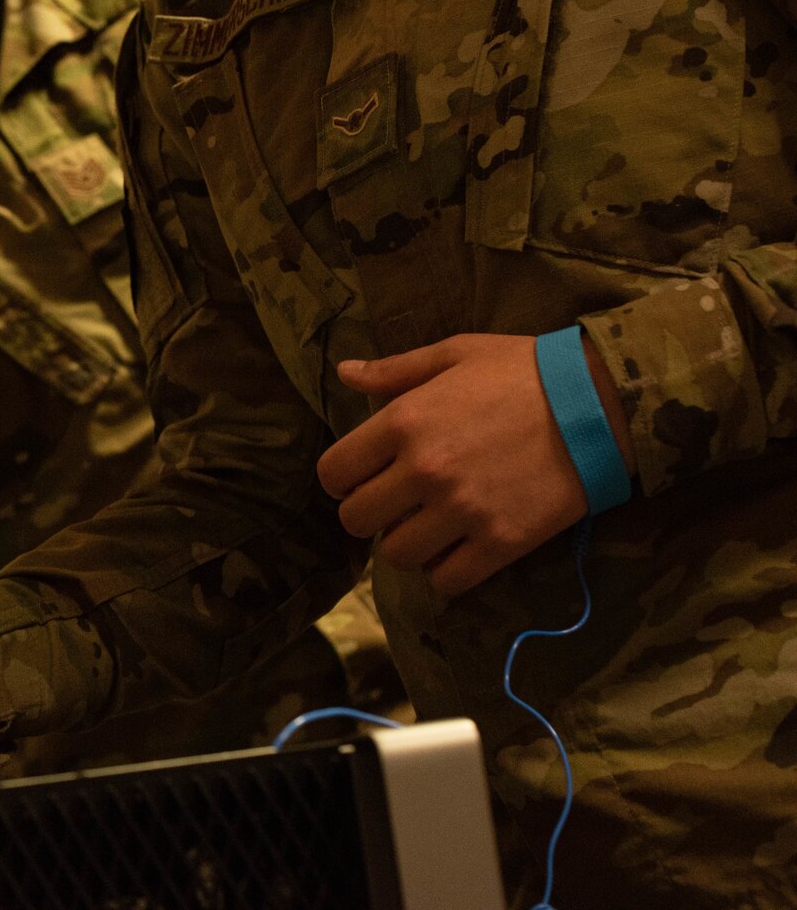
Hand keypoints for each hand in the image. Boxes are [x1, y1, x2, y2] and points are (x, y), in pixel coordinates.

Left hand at [321, 334, 633, 596]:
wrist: (600, 402)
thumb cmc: (522, 369)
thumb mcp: (455, 353)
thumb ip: (394, 370)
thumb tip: (344, 372)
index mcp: (402, 421)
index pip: (334, 473)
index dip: (341, 478)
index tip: (360, 476)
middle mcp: (423, 470)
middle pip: (356, 520)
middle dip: (368, 513)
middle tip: (394, 504)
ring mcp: (462, 510)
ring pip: (396, 555)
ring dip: (405, 543)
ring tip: (427, 526)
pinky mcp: (501, 542)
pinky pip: (447, 581)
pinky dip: (445, 571)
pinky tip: (457, 548)